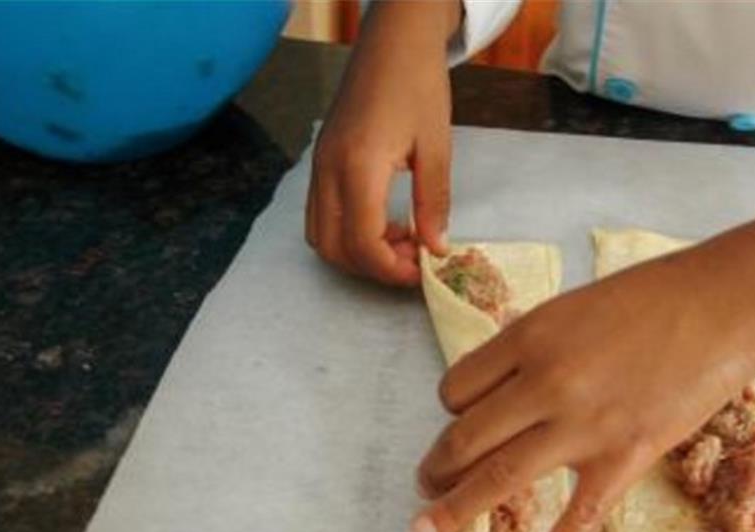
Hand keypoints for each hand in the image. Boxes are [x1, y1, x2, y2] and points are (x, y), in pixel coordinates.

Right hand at [305, 0, 460, 284]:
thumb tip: (436, 249)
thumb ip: (434, 202)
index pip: (362, 244)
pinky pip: (320, 215)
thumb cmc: (418, 84)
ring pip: (321, 236)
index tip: (424, 269)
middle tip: (413, 258)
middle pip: (334, 248)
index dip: (392, 269)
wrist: (393, 39)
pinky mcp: (320, 162)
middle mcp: (327, 171)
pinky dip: (347, 233)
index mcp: (357, 167)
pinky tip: (383, 222)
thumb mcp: (436, 146)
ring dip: (357, 252)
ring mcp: (318, 166)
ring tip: (399, 240)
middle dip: (373, 267)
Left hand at [412, 248, 754, 531]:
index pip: (456, 388)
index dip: (451, 411)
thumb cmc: (651, 296)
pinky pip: (577, 519)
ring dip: (456, 509)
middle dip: (437, 467)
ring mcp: (583, 425)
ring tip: (427, 529)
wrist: (723, 306)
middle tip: (425, 484)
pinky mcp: (624, 458)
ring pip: (499, 478)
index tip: (462, 421)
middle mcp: (544, 382)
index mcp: (527, 337)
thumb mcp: (570, 309)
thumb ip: (530, 352)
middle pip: (465, 437)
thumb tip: (500, 395)